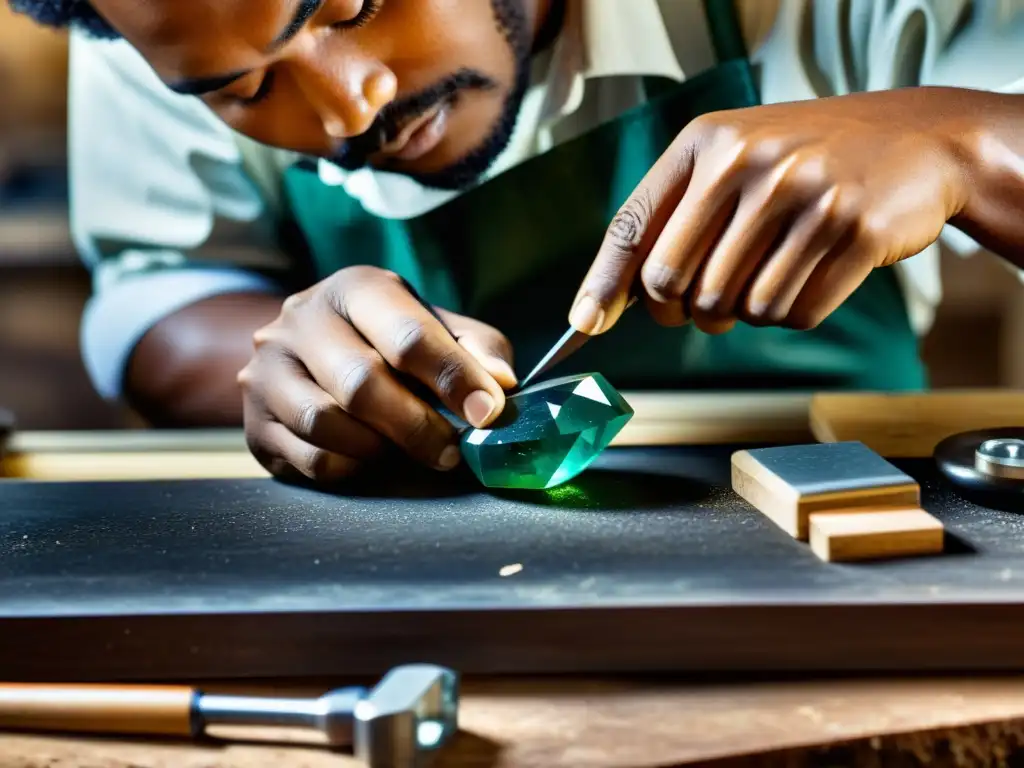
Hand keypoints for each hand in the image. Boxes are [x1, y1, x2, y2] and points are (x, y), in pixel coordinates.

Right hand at [239, 266, 516, 482]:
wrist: (310, 354)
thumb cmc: (390, 342)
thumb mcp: (438, 328)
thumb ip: (477, 349)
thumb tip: (503, 385)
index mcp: (355, 288)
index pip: (407, 334)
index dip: (454, 378)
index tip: (488, 413)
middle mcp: (300, 320)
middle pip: (362, 383)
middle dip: (418, 426)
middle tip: (450, 453)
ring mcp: (266, 370)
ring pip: (327, 424)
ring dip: (381, 449)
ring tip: (406, 451)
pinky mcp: (254, 422)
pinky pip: (310, 458)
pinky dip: (351, 468)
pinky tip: (369, 457)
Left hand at [570, 87, 972, 334]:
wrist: (921, 140)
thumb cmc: (810, 161)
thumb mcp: (736, 160)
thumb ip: (676, 217)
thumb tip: (610, 301)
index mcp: (708, 142)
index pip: (635, 226)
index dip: (605, 284)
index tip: (584, 325)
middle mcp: (751, 163)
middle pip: (677, 284)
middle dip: (687, 310)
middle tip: (712, 301)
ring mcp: (806, 195)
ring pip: (737, 308)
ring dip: (748, 312)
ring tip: (775, 272)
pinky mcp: (854, 231)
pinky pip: (794, 314)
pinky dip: (796, 312)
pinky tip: (813, 273)